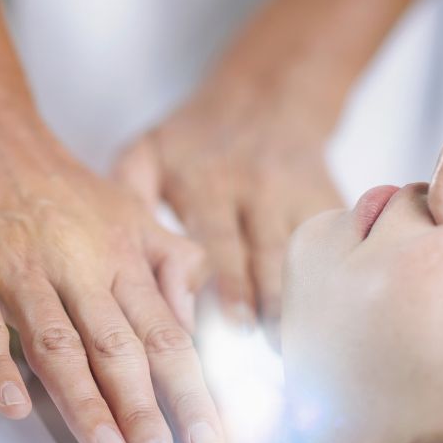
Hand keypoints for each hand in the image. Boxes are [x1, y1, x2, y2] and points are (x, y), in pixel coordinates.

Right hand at [0, 81, 224, 442]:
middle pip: (120, 346)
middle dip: (146, 411)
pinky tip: (12, 408)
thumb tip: (196, 315)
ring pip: (59, 342)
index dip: (192, 391)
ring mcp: (18, 265)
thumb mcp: (125, 206)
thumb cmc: (53, 179)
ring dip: (85, 402)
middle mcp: (78, 262)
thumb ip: (167, 258)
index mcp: (122, 252)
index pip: (166, 333)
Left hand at [114, 75, 343, 337]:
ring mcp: (294, 193)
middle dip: (261, 300)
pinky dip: (333, 277)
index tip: (219, 329)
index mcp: (204, 182)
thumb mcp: (151, 150)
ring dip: (295, 299)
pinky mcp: (327, 196)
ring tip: (291, 344)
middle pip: (260, 252)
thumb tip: (109, 252)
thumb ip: (129, 195)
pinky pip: (333, 240)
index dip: (219, 286)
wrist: (268, 95)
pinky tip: (333, 315)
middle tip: (260, 347)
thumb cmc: (196, 137)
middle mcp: (253, 188)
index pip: (212, 243)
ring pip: (298, 252)